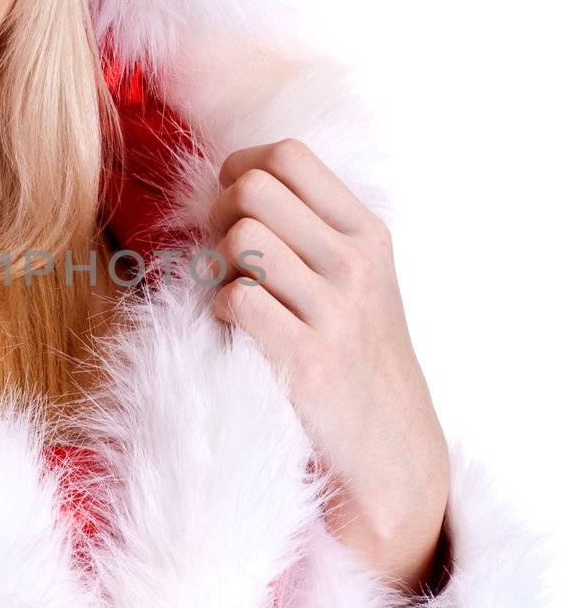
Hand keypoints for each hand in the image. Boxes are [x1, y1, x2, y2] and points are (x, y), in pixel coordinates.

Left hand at [206, 139, 449, 594]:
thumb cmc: (356, 356)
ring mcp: (335, 311)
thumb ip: (310, 228)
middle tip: (223, 256)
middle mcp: (356, 263)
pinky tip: (236, 333)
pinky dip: (219, 312)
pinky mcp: (308, 359)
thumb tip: (232, 183)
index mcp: (367, 232)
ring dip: (217, 264)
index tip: (235, 207)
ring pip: (239, 238)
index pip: (288, 155)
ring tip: (232, 295)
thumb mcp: (357, 279)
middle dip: (218, 214)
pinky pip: (234, 299)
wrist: (390, 452)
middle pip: (253, 188)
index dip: (241, 170)